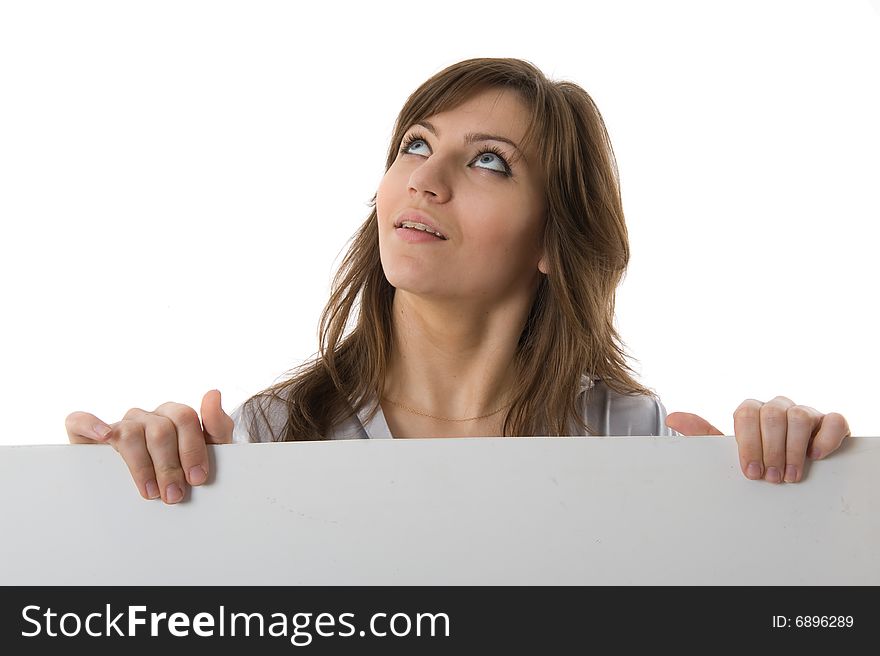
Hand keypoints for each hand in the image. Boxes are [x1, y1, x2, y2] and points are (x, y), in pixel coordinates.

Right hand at [65, 389, 233, 502]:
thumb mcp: (211, 451)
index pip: (185, 419)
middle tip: (174, 495)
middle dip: (169, 466)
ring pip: (130, 433)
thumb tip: (213, 393)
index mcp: (175, 416)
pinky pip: (81, 421)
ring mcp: (120, 424)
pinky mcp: (88, 434)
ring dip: (141, 466)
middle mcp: (147, 417)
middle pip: (160, 430)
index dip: (192, 449)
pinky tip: (103, 437)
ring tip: (150, 493)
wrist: (161, 493)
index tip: (197, 479)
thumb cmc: (185, 471)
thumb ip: (217, 425)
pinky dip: (91, 425)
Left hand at [665, 396, 850, 483]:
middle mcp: (778, 407)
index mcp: (751, 411)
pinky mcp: (830, 422)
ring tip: (790, 475)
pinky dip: (825, 437)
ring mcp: (806, 412)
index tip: (751, 471)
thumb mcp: (729, 449)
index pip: (745, 414)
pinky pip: (833, 420)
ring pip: (800, 416)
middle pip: (772, 415)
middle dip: (770, 449)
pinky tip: (816, 456)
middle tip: (771, 478)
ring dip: (794, 449)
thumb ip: (703, 433)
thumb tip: (672, 418)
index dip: (748, 443)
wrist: (790, 465)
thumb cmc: (757, 457)